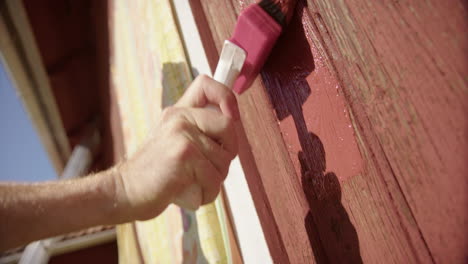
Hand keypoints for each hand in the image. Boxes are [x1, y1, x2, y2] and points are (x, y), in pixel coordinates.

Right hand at [116, 75, 238, 220]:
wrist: (125, 191)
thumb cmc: (155, 173)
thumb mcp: (174, 141)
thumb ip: (197, 131)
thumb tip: (232, 124)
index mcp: (178, 112)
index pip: (206, 84)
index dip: (227, 98)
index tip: (231, 118)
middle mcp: (179, 117)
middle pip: (228, 126)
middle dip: (227, 154)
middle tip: (209, 168)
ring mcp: (181, 134)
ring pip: (224, 159)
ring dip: (215, 180)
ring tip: (194, 183)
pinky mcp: (184, 154)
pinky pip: (214, 177)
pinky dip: (208, 192)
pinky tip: (192, 194)